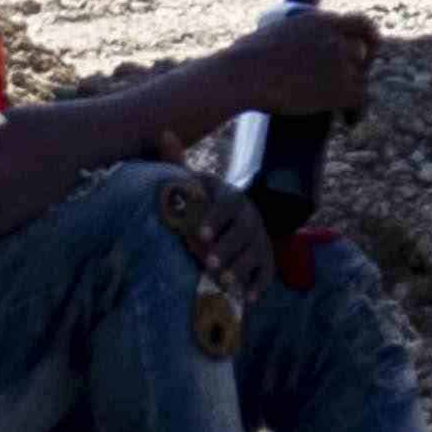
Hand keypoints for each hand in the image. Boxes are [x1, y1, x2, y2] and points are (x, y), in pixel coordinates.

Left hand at [155, 165, 277, 305]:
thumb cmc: (202, 202)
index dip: (214, 219)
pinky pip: (266, 274)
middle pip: (243, 232)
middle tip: (207, 262)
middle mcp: (250, 217)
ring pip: (255, 254)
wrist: (230, 218)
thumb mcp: (192, 184)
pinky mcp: (266, 261)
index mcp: (231, 197)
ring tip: (221, 282)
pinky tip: (247, 299)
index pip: (226, 205)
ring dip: (239, 268)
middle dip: (226, 248)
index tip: (199, 233)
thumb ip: (177, 162)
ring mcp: (260, 240)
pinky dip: (258, 286)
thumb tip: (164, 132)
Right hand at [215, 7, 381, 120]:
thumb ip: (291, 33)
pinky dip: (355, 114)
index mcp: (320, 20)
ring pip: (361, 80)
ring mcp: (340, 64)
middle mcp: (336, 39)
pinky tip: (348, 121)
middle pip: (363, 54)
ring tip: (345, 108)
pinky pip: (360, 102)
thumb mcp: (273, 32)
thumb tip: (277, 39)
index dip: (368, 37)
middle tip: (349, 83)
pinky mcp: (341, 90)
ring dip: (355, 93)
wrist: (245, 75)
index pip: (361, 23)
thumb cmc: (245, 57)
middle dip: (359, 68)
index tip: (367, 49)